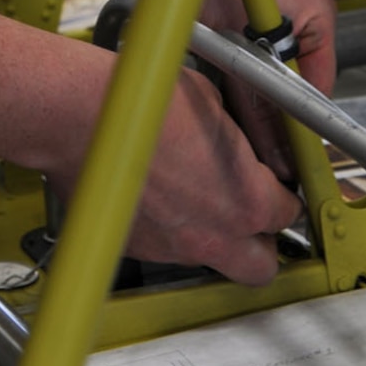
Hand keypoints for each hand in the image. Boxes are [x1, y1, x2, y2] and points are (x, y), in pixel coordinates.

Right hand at [132, 66, 303, 284]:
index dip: (278, 195)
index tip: (269, 184)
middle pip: (262, 265)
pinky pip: (165, 249)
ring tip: (188, 196)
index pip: (286, 212)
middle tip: (246, 213)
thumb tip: (230, 132)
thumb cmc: (140, 102)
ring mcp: (175, 247)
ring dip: (210, 235)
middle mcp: (216, 233)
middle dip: (258, 241)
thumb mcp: (208, 99)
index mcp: (246, 198)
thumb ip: (231, 130)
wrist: (79, 116)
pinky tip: (150, 194)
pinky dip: (165, 229)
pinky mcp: (137, 248)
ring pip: (211, 259)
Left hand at [202, 0, 336, 182]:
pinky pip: (234, 63)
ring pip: (257, 77)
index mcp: (315, 14)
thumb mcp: (237, 50)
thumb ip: (257, 104)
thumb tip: (276, 152)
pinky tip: (208, 95)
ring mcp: (260, 18)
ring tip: (226, 119)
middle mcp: (292, 16)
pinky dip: (222, 80)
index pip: (319, 87)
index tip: (290, 155)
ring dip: (240, 97)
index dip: (302, 125)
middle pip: (287, 85)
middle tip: (254, 147)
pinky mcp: (230, 20)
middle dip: (267, 115)